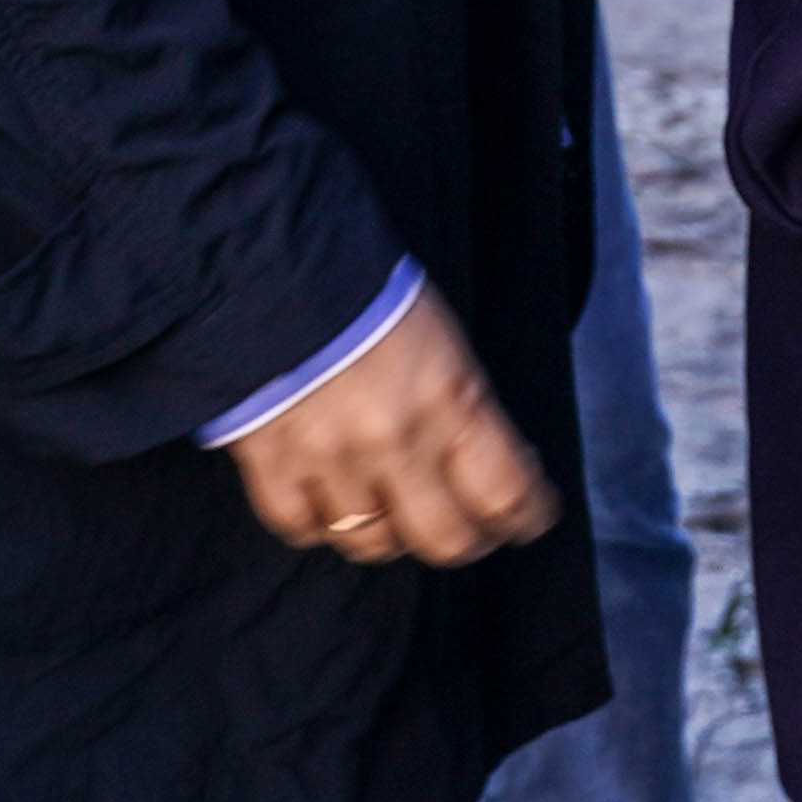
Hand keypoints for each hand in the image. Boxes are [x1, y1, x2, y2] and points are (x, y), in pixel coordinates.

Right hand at [225, 282, 555, 568]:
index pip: (505, 491)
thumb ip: (462, 404)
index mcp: (449, 397)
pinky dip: (320, 523)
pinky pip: (304, 528)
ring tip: (399, 515)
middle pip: (445, 538)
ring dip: (391, 533)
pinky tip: (332, 505)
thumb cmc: (363, 286)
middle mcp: (394, 440)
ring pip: (373, 542)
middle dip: (467, 540)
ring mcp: (330, 459)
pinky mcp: (272, 464)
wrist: (271, 259)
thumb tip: (487, 456)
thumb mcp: (441, 337)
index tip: (529, 517)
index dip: (525, 514)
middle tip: (473, 530)